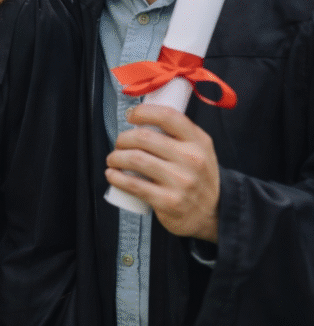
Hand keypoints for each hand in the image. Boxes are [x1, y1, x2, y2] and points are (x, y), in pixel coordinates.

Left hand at [105, 103, 219, 242]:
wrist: (212, 213)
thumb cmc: (197, 176)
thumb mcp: (199, 149)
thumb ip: (177, 133)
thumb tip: (141, 118)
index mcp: (198, 141)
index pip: (168, 116)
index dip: (143, 112)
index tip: (131, 116)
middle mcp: (191, 159)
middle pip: (144, 137)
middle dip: (123, 138)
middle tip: (119, 144)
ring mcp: (180, 181)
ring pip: (136, 159)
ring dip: (116, 157)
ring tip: (113, 159)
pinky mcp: (168, 201)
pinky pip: (133, 184)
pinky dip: (116, 177)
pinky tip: (112, 174)